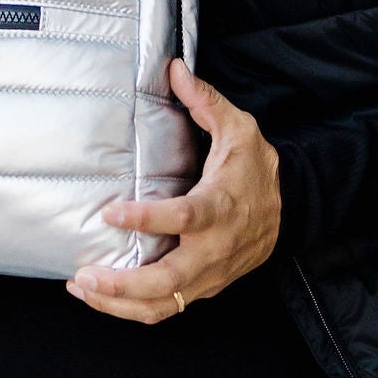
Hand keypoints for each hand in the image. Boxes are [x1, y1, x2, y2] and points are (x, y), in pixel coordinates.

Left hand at [67, 61, 280, 322]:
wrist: (294, 208)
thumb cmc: (258, 169)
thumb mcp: (239, 129)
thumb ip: (205, 102)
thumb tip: (174, 69)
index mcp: (220, 207)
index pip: (183, 218)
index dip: (146, 219)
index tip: (111, 213)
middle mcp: (214, 248)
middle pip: (169, 279)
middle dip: (124, 284)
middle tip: (85, 275)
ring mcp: (210, 273)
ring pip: (164, 303)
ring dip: (120, 303)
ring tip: (83, 288)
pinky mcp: (205, 286)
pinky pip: (167, 307)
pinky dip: (132, 308)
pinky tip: (101, 296)